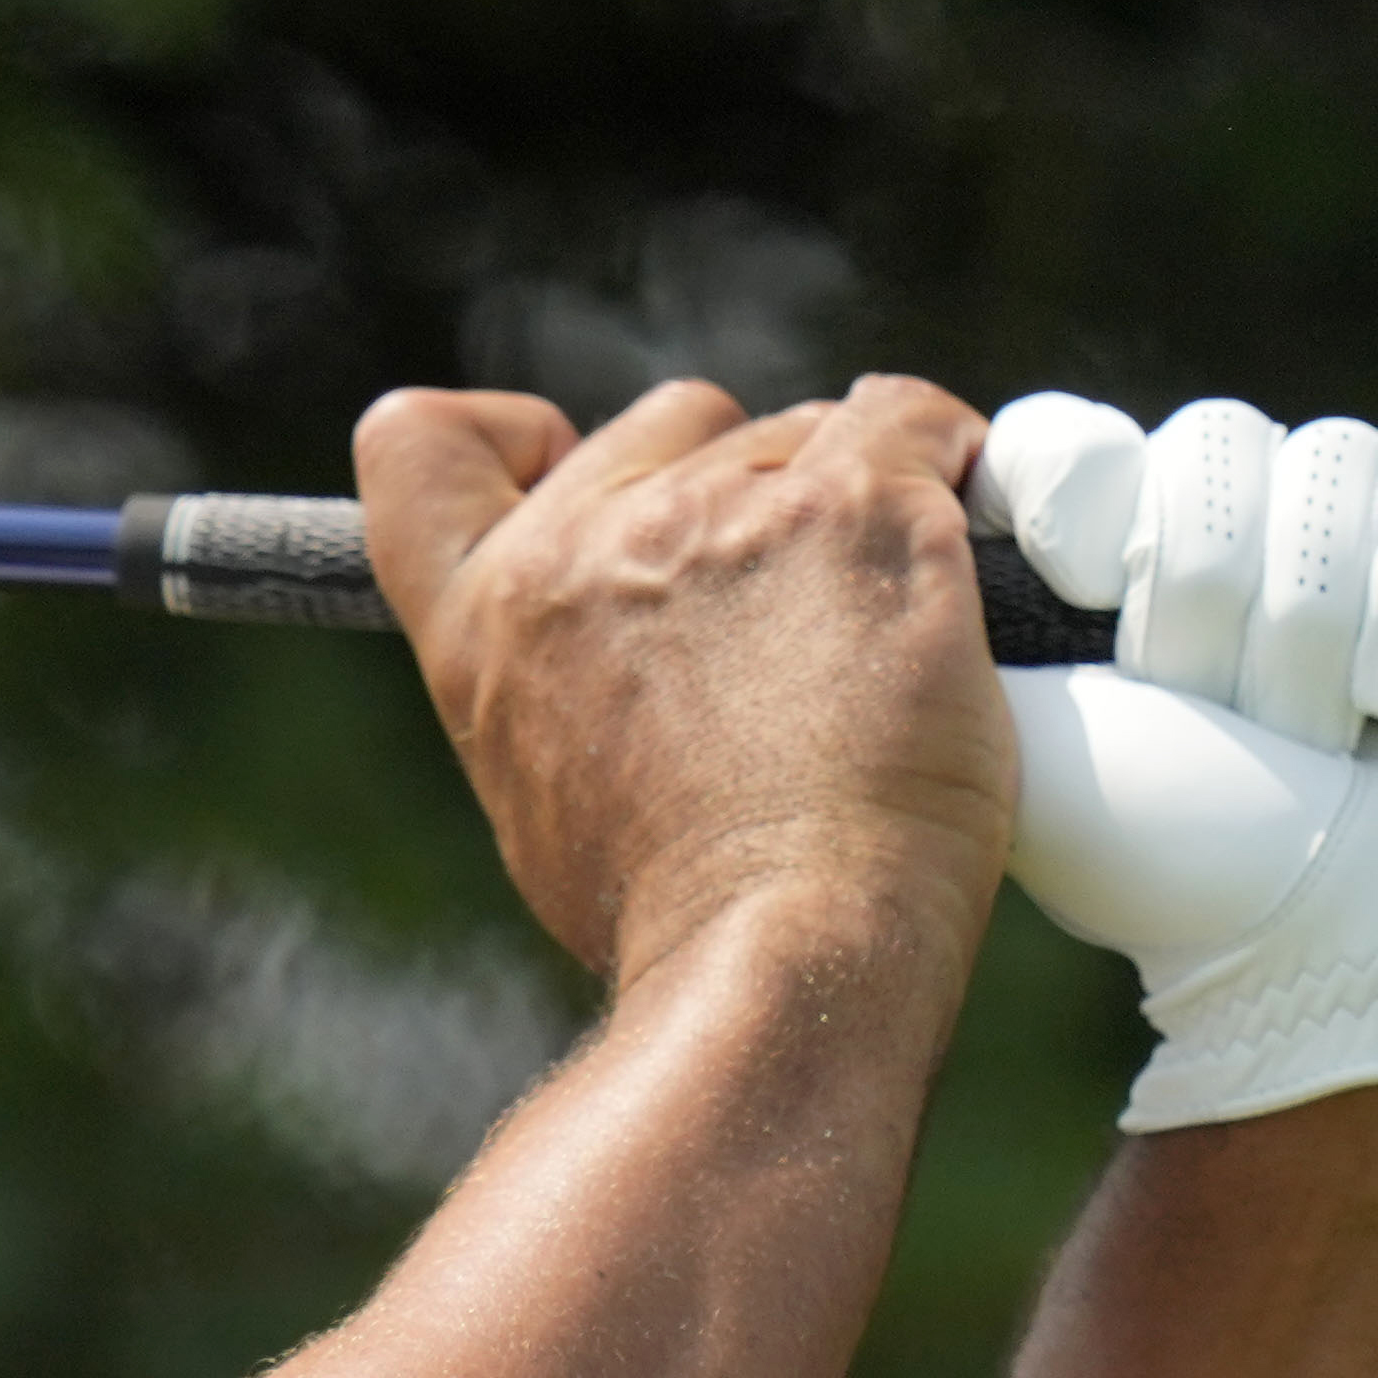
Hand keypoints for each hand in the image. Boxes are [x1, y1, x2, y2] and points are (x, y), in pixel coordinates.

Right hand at [361, 379, 1023, 984]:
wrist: (781, 953)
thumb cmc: (680, 919)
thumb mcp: (544, 807)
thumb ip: (554, 692)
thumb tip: (616, 673)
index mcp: (485, 623)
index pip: (421, 449)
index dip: (508, 436)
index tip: (573, 469)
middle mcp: (584, 548)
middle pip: (677, 427)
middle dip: (740, 486)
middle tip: (792, 616)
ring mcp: (721, 513)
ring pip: (808, 430)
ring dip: (851, 505)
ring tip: (879, 641)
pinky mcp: (853, 507)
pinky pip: (917, 423)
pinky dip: (948, 467)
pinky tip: (955, 553)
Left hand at [970, 394, 1377, 1189]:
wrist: (1340, 961)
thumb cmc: (1177, 873)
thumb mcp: (1030, 749)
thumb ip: (958, 627)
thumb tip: (906, 512)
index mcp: (1117, 566)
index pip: (1079, 438)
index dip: (1080, 491)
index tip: (1075, 588)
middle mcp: (1247, 529)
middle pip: (1214, 444)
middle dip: (1205, 599)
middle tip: (1220, 723)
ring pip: (1338, 462)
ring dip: (1312, 623)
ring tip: (1321, 745)